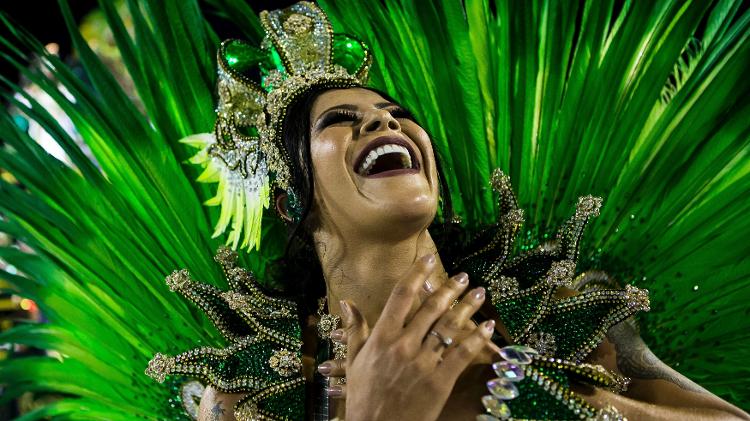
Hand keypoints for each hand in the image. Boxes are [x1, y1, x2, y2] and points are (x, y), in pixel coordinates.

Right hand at [318, 254, 495, 420]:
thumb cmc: (364, 397)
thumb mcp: (354, 361)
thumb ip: (355, 330)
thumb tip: (347, 303)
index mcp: (382, 337)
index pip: (402, 295)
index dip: (417, 273)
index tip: (429, 259)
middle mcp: (403, 344)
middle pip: (431, 307)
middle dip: (450, 288)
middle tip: (464, 276)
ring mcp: (423, 363)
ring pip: (449, 326)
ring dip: (468, 307)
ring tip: (480, 292)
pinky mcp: (440, 381)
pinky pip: (461, 353)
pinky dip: (477, 338)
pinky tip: (488, 327)